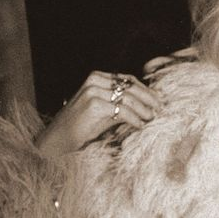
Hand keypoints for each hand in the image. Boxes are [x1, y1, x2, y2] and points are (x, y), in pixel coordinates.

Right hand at [36, 71, 161, 159]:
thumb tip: (147, 106)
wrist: (59, 139)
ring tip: (152, 118)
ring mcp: (94, 91)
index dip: (145, 90)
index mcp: (97, 77)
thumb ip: (120, 103)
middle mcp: (95, 81)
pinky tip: (140, 125)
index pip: (128, 80)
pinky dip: (134, 119)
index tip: (157, 100)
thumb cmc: (82, 127)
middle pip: (130, 87)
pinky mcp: (94, 105)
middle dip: (148, 98)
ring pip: (128, 98)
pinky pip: (122, 111)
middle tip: (160, 109)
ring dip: (144, 109)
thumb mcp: (103, 110)